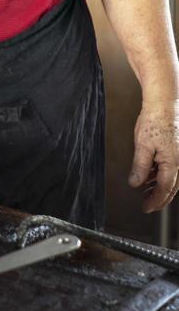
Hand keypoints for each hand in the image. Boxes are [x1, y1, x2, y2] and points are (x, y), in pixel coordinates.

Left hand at [128, 97, 178, 212]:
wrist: (165, 102)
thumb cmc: (155, 120)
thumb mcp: (143, 146)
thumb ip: (140, 167)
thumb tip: (136, 183)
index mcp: (173, 162)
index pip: (165, 190)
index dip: (155, 201)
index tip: (146, 208)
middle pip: (172, 187)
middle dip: (159, 197)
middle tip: (147, 203)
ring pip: (172, 177)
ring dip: (160, 185)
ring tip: (146, 189)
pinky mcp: (178, 149)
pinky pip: (172, 167)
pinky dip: (162, 173)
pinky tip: (151, 173)